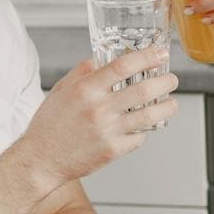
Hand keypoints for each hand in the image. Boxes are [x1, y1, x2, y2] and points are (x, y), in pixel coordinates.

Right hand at [16, 49, 178, 187]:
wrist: (41, 159)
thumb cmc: (49, 125)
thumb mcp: (61, 90)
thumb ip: (83, 72)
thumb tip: (101, 58)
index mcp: (86, 89)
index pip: (123, 66)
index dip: (147, 57)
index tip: (160, 53)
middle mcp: (99, 108)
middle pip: (144, 89)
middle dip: (165, 81)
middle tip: (171, 79)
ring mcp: (108, 131)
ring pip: (150, 115)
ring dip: (167, 106)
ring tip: (171, 102)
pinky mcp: (113, 150)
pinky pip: (139, 137)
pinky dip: (145, 130)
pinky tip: (145, 125)